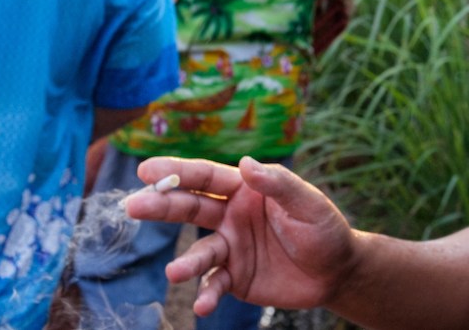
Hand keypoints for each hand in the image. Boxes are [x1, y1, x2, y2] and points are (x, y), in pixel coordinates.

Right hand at [124, 156, 354, 316]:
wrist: (335, 270)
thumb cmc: (323, 228)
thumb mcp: (307, 202)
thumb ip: (278, 183)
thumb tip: (245, 162)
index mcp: (246, 189)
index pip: (206, 176)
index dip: (176, 171)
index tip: (146, 170)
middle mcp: (231, 215)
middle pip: (190, 207)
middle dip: (161, 206)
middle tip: (133, 206)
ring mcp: (230, 247)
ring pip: (200, 251)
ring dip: (186, 262)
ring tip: (175, 272)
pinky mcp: (235, 277)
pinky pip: (214, 284)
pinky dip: (206, 294)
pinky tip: (202, 305)